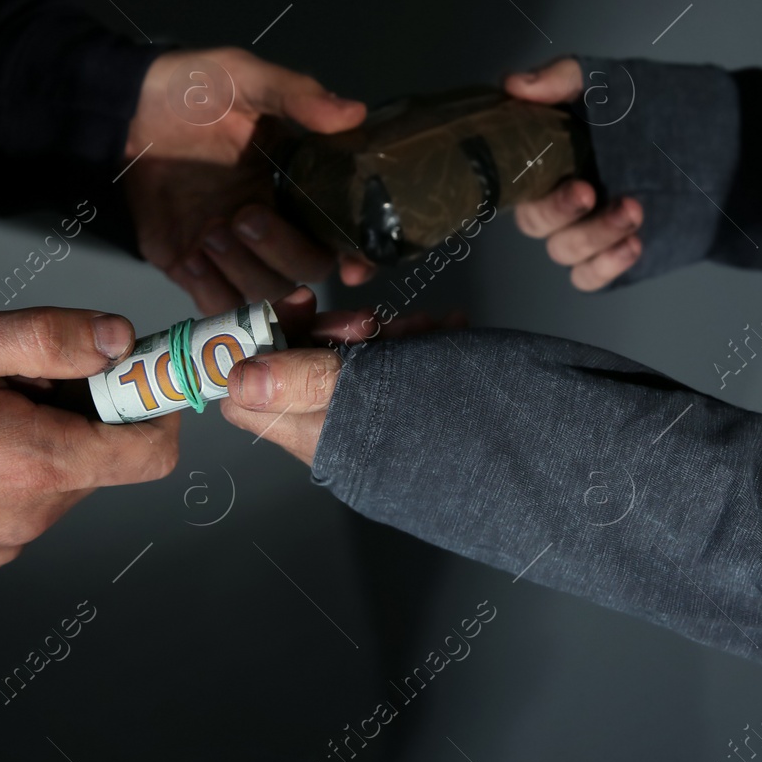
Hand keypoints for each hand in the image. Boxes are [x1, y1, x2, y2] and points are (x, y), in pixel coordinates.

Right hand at [0, 307, 179, 572]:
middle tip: (19, 377)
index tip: (128, 368)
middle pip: (109, 458)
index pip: (152, 452)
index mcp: (32, 463)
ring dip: (49, 437)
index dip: (154, 404)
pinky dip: (19, 468)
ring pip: (70, 478)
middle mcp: (30, 516)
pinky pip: (33, 503)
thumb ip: (45, 338)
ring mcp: (7, 542)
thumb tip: (121, 339)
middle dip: (85, 410)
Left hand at [125, 47, 377, 313]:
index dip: (353, 257)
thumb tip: (353, 114)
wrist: (127, 107)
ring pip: (262, 293)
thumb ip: (297, 97)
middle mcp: (272, 225)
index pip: (339, 235)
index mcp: (296, 187)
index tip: (351, 266)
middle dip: (281, 252)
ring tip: (211, 231)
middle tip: (243, 216)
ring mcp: (231, 250)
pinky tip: (191, 256)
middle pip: (304, 271)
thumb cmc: (193, 89)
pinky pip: (215, 303)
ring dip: (243, 270)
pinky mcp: (190, 265)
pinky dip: (209, 289)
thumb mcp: (247, 78)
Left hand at [221, 287, 460, 464]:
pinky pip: (394, 370)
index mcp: (309, 431)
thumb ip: (302, 380)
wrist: (525, 453)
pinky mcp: (406, 413)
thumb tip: (236, 377)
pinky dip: (414, 344)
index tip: (297, 308)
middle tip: (369, 321)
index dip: (257, 345)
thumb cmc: (447, 420)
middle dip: (333, 330)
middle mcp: (331, 430)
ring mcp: (370, 422)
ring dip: (383, 333)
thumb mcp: (370, 388)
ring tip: (426, 327)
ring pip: (353, 361)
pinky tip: (445, 331)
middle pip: (299, 366)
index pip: (245, 395)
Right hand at [503, 57, 643, 290]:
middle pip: (537, 223)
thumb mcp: (611, 82)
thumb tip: (515, 83)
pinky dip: (604, 267)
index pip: (518, 183)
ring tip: (633, 210)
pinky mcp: (611, 256)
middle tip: (592, 192)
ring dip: (594, 236)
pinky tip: (633, 246)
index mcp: (548, 160)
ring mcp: (585, 230)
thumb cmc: (656, 108)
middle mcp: (559, 199)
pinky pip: (588, 278)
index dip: (532, 186)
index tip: (568, 176)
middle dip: (562, 212)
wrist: (722, 144)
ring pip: (564, 251)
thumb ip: (563, 78)